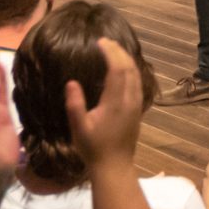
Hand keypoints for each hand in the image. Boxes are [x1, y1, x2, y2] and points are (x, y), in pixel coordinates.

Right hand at [64, 39, 144, 170]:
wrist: (114, 167)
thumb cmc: (93, 148)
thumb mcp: (78, 128)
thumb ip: (74, 105)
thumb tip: (71, 82)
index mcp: (115, 102)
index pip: (117, 69)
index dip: (110, 52)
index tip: (100, 42)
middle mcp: (129, 100)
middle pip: (129, 68)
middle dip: (119, 51)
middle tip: (106, 41)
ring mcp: (136, 105)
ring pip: (136, 74)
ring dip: (126, 59)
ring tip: (114, 49)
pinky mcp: (137, 109)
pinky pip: (138, 82)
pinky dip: (131, 69)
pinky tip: (123, 68)